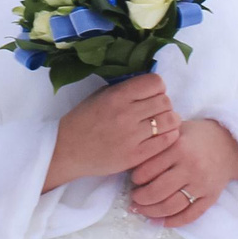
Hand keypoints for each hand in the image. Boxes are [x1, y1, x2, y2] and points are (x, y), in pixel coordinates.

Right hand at [44, 74, 177, 190]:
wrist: (67, 149)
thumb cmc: (84, 119)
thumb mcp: (100, 95)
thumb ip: (126, 89)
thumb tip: (151, 86)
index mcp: (117, 95)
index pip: (156, 82)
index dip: (157, 88)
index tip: (151, 95)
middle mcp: (126, 113)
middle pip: (165, 101)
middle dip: (164, 105)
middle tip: (156, 112)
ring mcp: (131, 136)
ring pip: (170, 120)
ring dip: (169, 121)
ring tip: (160, 125)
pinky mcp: (135, 156)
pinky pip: (166, 141)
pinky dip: (168, 136)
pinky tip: (160, 137)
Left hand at [129, 119, 237, 228]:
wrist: (230, 145)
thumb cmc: (197, 137)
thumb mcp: (176, 130)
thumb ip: (157, 142)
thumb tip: (131, 158)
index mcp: (179, 148)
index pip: (149, 169)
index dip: (136, 178)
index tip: (132, 181)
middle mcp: (191, 167)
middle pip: (157, 191)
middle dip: (140, 199)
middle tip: (133, 199)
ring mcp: (202, 184)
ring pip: (171, 206)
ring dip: (151, 212)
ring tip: (142, 210)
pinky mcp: (210, 197)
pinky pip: (190, 215)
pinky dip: (173, 222)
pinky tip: (160, 221)